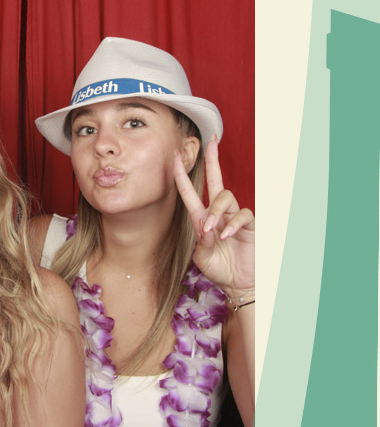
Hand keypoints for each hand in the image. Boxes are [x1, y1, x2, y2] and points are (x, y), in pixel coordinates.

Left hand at [173, 138, 253, 294]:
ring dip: (216, 212)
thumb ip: (202, 243)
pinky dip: (233, 224)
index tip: (176, 157)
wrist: (240, 284)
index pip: (190, 193)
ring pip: (225, 198)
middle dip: (213, 161)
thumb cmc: (220, 270)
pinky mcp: (250, 225)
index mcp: (202, 220)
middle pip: (215, 181)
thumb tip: (206, 227)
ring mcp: (235, 217)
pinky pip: (242, 215)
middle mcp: (219, 214)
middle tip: (211, 142)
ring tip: (211, 231)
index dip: (183, 176)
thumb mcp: (203, 258)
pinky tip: (226, 235)